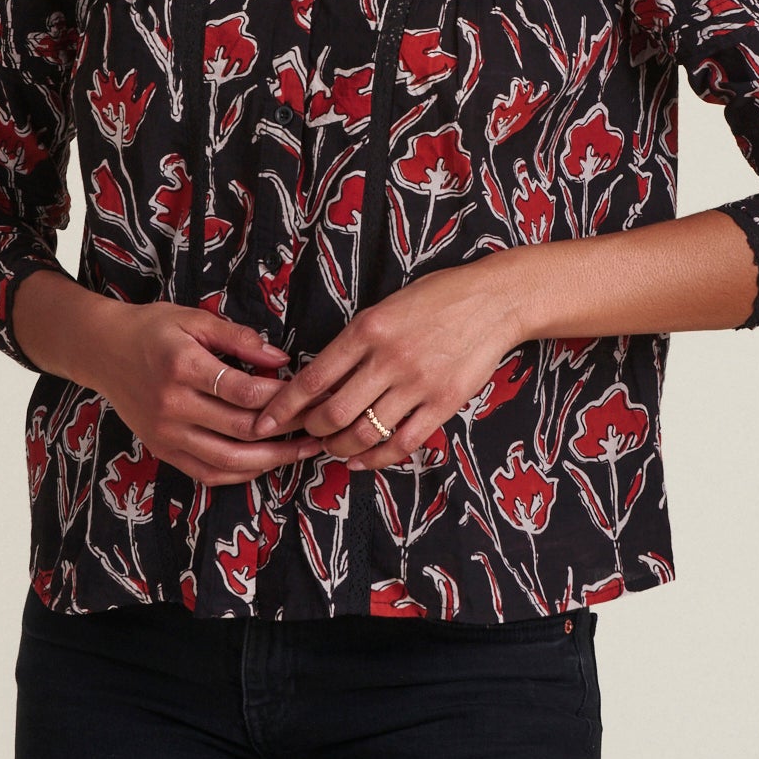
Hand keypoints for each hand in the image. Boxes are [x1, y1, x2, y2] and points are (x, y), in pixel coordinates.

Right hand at [90, 298, 326, 485]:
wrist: (102, 351)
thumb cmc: (152, 329)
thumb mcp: (194, 319)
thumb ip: (239, 338)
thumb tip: (281, 358)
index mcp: (183, 367)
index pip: (244, 391)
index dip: (283, 396)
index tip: (312, 392)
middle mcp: (173, 405)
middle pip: (242, 429)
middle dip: (288, 431)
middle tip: (320, 426)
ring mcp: (165, 433)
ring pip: (228, 459)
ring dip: (272, 460)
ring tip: (303, 452)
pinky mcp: (162, 449)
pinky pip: (207, 472)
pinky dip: (241, 473)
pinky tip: (266, 464)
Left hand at [248, 262, 524, 469]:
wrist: (493, 300)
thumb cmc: (436, 298)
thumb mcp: (385, 306)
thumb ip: (355, 341)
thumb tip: (319, 378)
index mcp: (368, 329)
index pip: (313, 378)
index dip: (283, 407)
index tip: (265, 422)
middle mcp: (389, 358)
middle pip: (333, 413)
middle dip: (311, 432)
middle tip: (306, 436)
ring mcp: (417, 383)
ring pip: (364, 433)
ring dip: (340, 448)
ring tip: (334, 448)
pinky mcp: (443, 403)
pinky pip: (402, 443)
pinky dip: (377, 458)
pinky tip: (364, 460)